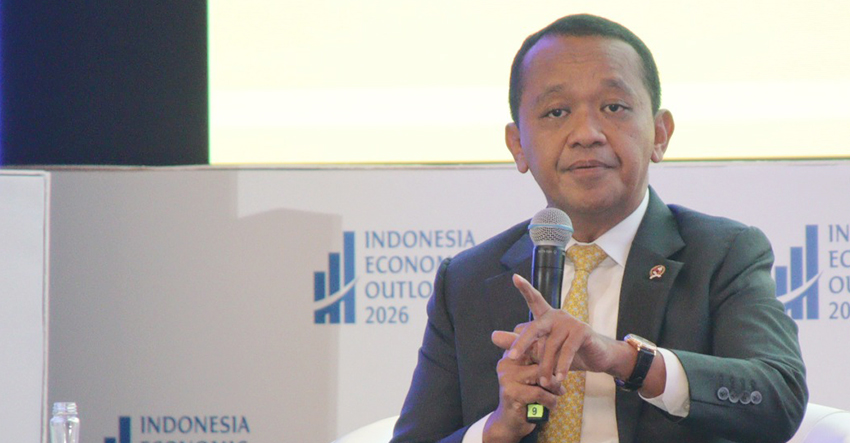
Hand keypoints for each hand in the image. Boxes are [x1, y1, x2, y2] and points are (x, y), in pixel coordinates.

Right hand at [483, 334, 558, 442]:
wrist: (509, 423)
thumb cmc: (525, 396)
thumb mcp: (532, 376)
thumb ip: (540, 360)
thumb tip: (560, 344)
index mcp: (511, 355)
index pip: (534, 343)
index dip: (551, 351)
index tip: (561, 361)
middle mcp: (506, 363)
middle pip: (539, 358)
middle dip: (554, 370)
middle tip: (561, 382)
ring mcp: (506, 378)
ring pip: (541, 375)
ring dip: (554, 386)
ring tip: (558, 393)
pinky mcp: (511, 393)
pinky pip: (539, 392)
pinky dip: (550, 400)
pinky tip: (552, 405)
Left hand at [505, 274, 626, 392]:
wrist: (597, 358)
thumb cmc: (566, 352)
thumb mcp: (541, 349)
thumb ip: (518, 343)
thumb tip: (493, 336)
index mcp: (546, 316)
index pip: (534, 300)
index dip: (525, 288)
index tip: (515, 277)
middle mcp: (557, 315)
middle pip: (535, 328)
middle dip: (522, 342)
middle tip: (512, 357)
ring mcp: (570, 321)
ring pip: (551, 346)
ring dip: (546, 367)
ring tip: (543, 382)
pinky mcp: (583, 331)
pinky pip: (567, 351)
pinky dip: (562, 366)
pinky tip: (558, 379)